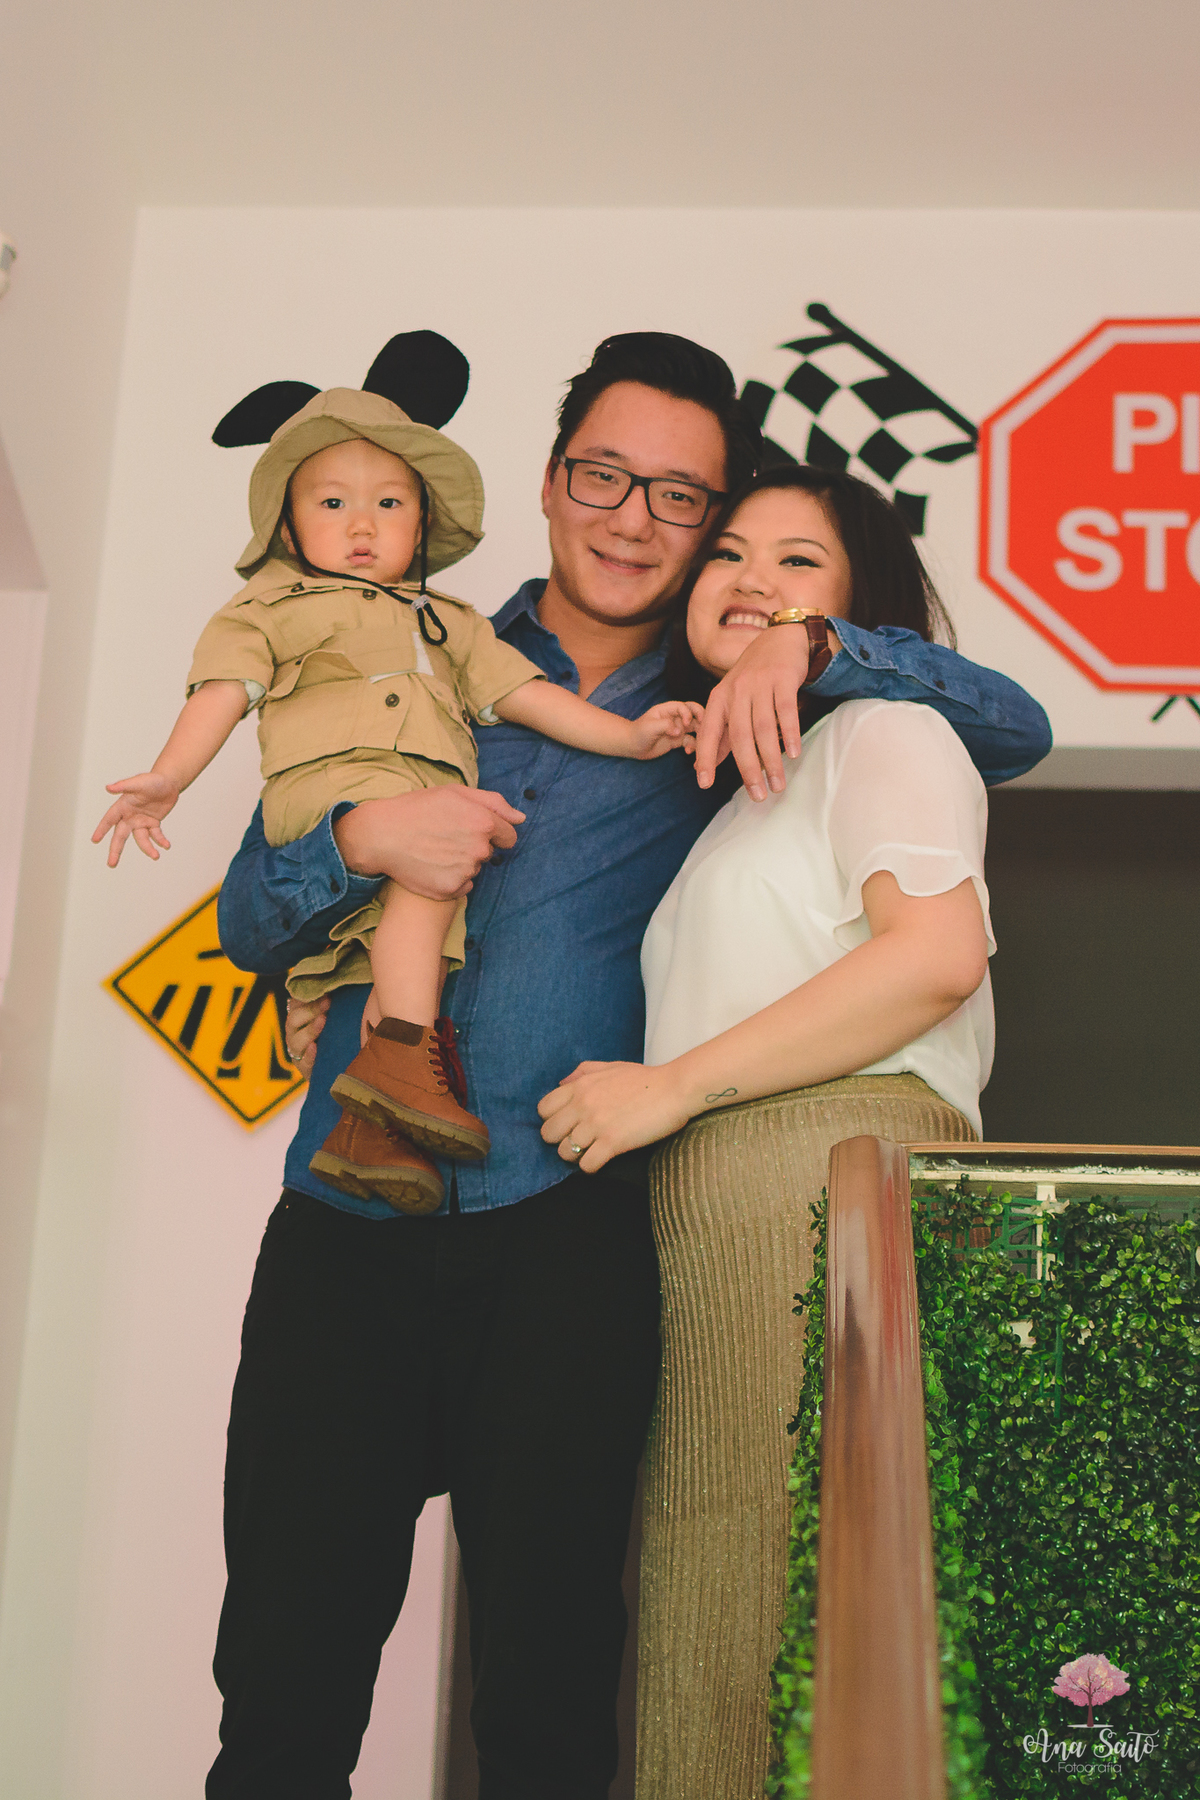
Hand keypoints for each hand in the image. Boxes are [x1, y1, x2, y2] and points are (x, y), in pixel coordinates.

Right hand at [92, 772, 179, 865]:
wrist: (169, 782)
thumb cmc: (152, 780)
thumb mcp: (139, 782)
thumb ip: (124, 785)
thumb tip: (108, 787)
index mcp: (123, 806)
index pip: (109, 819)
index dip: (102, 829)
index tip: (95, 840)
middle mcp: (130, 816)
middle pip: (120, 835)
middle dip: (116, 849)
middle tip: (111, 864)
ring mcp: (141, 821)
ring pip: (140, 839)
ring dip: (147, 848)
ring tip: (156, 856)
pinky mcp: (153, 823)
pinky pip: (155, 835)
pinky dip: (160, 840)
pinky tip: (166, 845)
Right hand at [285, 993, 329, 1077]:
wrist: (335, 1065)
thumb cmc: (335, 1033)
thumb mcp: (332, 1015)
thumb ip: (332, 1002)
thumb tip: (343, 983)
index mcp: (298, 1016)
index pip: (295, 1003)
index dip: (307, 995)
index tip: (325, 990)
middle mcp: (294, 1032)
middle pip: (294, 1018)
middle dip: (311, 1009)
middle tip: (328, 1002)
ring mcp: (297, 1050)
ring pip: (297, 1040)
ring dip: (310, 1029)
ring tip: (323, 1020)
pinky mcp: (303, 1067)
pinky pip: (303, 1061)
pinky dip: (309, 1055)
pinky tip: (315, 1048)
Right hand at [333, 786, 525, 898]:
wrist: (381, 835)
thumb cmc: (417, 808)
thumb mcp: (455, 793)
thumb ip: (493, 803)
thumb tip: (521, 818)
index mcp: (484, 823)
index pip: (508, 837)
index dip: (492, 832)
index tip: (471, 829)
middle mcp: (479, 849)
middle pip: (489, 853)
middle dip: (474, 846)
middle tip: (445, 837)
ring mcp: (465, 872)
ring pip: (474, 869)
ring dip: (461, 862)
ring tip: (434, 850)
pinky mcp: (451, 890)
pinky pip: (462, 887)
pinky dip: (451, 879)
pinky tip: (432, 866)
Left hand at [537, 1060, 691, 1171]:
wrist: (674, 1089)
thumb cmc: (645, 1079)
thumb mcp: (610, 1066)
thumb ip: (582, 1072)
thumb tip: (561, 1083)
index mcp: (580, 1086)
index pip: (543, 1109)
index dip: (552, 1119)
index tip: (567, 1123)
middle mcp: (583, 1104)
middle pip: (548, 1133)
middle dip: (560, 1140)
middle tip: (578, 1140)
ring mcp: (596, 1124)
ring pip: (564, 1152)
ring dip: (576, 1156)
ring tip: (591, 1151)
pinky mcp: (612, 1142)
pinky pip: (586, 1165)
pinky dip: (591, 1167)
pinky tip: (602, 1159)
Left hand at [629, 700, 705, 760]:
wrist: (632, 746)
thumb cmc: (639, 732)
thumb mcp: (650, 727)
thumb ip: (665, 725)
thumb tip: (679, 731)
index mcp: (669, 709)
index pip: (684, 707)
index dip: (688, 713)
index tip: (687, 724)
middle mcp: (676, 717)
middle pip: (694, 715)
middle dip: (701, 721)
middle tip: (706, 730)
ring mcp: (678, 729)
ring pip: (695, 729)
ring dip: (700, 735)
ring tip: (700, 744)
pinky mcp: (678, 740)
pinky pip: (690, 742)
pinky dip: (692, 746)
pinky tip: (688, 752)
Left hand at [692, 623, 838, 800]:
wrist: (780, 640)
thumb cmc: (754, 677)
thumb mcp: (732, 700)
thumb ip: (723, 732)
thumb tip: (709, 764)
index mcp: (719, 698)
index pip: (709, 732)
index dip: (705, 758)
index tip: (704, 784)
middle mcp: (736, 691)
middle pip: (740, 736)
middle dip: (748, 770)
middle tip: (757, 796)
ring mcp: (759, 684)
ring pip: (764, 729)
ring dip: (771, 760)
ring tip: (777, 784)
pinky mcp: (782, 679)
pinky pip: (786, 711)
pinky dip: (790, 734)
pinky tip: (794, 754)